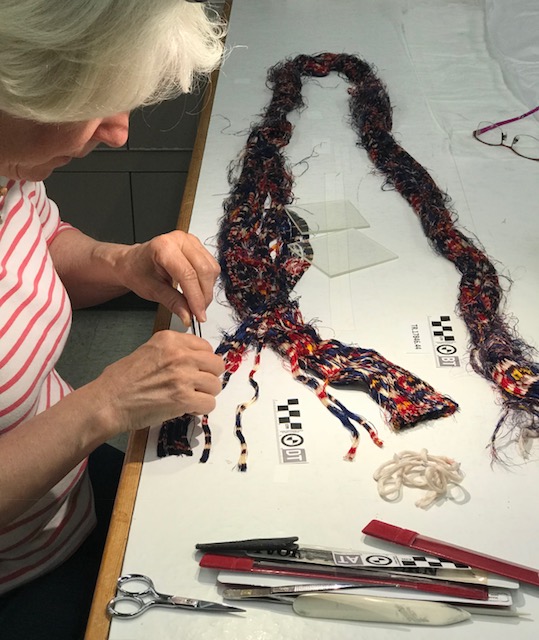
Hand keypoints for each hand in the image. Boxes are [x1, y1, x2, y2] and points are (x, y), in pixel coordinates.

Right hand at [92, 330, 224, 432]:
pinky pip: (209, 403)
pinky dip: (201, 409)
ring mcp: (183, 377)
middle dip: (209, 377)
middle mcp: (179, 355)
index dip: (203, 361)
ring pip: (215, 385)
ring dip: (206, 394)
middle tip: (197, 386)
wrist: (108, 402)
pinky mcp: (184, 399)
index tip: (196, 370)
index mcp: (170, 340)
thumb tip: (196, 360)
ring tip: (191, 398)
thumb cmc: (122, 380)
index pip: (206, 347)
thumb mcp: (148, 351)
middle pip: (216, 365)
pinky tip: (188, 408)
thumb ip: (173, 351)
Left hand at [116, 231, 219, 324]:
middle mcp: (180, 240)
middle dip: (204, 296)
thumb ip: (173, 303)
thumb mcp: (152, 291)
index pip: (188, 275)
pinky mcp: (198, 247)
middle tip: (198, 313)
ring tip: (196, 302)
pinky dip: (208, 283)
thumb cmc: (138, 271)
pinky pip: (212, 267)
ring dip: (207, 290)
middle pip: (204, 271)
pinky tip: (197, 291)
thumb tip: (188, 316)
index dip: (196, 298)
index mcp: (164, 247)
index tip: (199, 316)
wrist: (133, 262)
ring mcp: (191, 241)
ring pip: (212, 269)